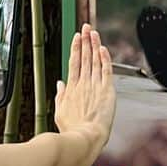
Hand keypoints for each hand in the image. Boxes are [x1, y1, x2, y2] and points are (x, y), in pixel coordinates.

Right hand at [55, 24, 114, 156]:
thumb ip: (60, 96)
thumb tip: (60, 84)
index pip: (74, 62)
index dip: (76, 48)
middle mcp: (83, 84)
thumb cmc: (72, 130)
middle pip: (85, 57)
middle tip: (85, 27)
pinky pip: (106, 70)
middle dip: (85, 41)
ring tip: (93, 32)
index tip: (76, 37)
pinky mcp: (106, 90)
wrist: (84, 138)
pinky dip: (105, 58)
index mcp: (72, 88)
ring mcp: (94, 86)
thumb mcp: (60, 112)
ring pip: (95, 60)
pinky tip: (103, 48)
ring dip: (94, 45)